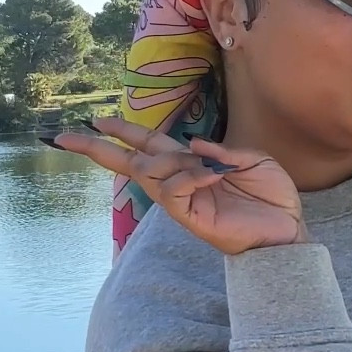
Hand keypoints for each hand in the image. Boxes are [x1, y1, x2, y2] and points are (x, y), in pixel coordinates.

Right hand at [51, 118, 308, 254]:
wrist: (287, 230)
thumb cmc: (271, 198)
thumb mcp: (252, 161)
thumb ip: (221, 151)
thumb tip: (191, 142)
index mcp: (192, 166)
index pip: (150, 146)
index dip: (125, 132)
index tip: (97, 121)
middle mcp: (180, 183)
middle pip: (132, 160)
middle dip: (99, 147)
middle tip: (64, 136)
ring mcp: (182, 201)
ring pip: (152, 171)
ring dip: (174, 162)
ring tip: (211, 173)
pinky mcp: (189, 217)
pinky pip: (174, 189)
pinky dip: (191, 176)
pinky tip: (213, 178)